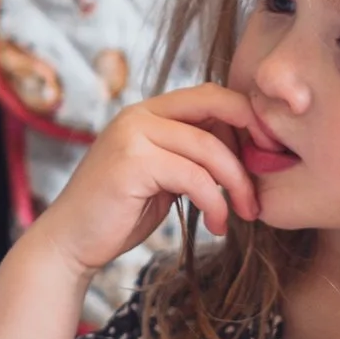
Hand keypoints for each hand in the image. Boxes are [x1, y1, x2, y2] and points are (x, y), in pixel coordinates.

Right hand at [20, 84, 261, 276]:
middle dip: (250, 140)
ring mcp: (132, 135)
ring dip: (236, 183)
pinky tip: (217, 224)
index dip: (245, 115)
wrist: (71, 243)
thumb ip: (191, 157)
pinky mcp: (131, 163)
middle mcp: (138, 114)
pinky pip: (194, 176)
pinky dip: (215, 202)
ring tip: (246, 213)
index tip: (268, 150)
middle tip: (267, 177)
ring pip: (208, 146)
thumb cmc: (119, 213)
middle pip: (214, 105)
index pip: (209, 95)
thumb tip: (244, 151)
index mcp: (148, 112)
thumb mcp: (163, 177)